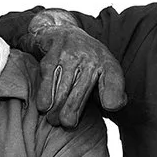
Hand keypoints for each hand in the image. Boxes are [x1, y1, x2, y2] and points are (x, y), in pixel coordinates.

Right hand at [26, 13, 126, 129]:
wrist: (63, 32)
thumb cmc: (87, 61)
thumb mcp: (105, 71)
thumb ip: (112, 90)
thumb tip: (113, 105)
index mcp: (107, 63)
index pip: (113, 78)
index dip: (113, 92)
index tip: (110, 105)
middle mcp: (90, 56)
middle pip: (82, 90)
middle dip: (73, 109)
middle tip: (66, 124)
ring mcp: (70, 53)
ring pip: (63, 85)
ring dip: (57, 106)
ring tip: (53, 120)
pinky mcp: (52, 52)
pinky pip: (48, 75)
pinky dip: (45, 92)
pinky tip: (43, 106)